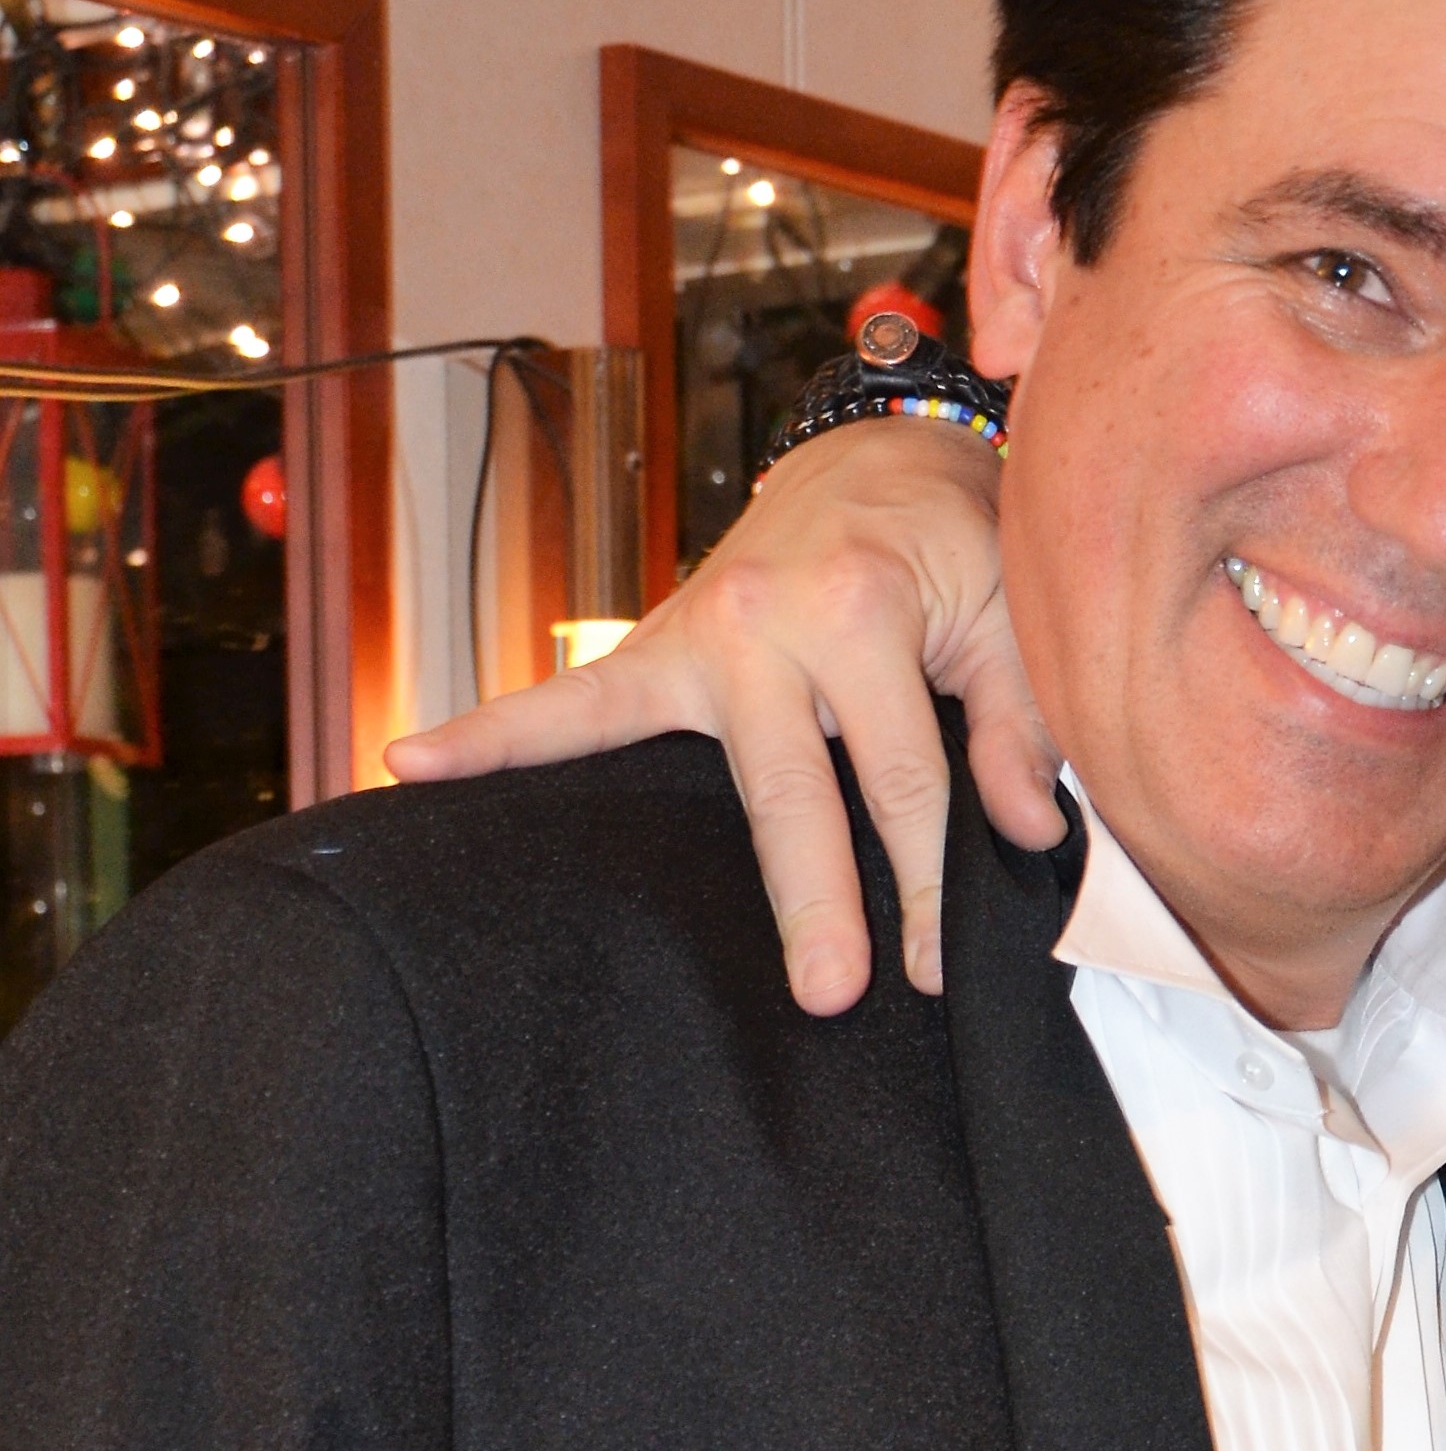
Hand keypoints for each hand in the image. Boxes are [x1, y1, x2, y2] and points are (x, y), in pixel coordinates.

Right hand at [384, 418, 1058, 1013]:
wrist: (877, 459)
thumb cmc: (952, 546)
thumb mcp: (1009, 613)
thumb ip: (1020, 721)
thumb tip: (1028, 832)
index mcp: (866, 610)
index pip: (904, 781)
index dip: (924, 880)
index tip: (934, 965)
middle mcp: (771, 620)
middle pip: (795, 791)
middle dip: (816, 898)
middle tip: (828, 991)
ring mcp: (703, 635)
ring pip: (694, 764)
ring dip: (688, 850)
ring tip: (616, 905)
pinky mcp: (661, 649)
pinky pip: (574, 701)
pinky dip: (495, 731)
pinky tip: (412, 761)